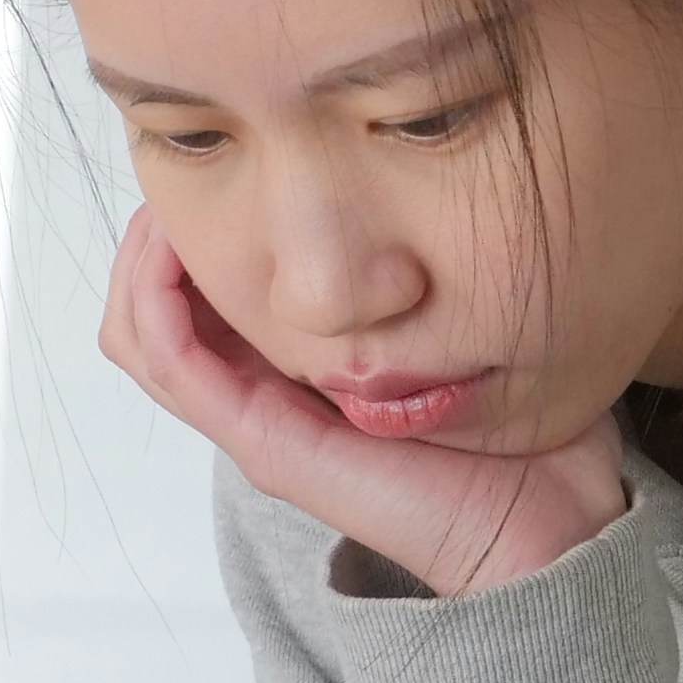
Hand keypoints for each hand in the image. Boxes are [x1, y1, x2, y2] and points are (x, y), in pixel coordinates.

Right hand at [98, 210, 629, 598]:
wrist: (541, 522)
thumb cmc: (516, 429)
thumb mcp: (458, 323)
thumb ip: (426, 273)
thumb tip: (426, 187)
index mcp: (296, 375)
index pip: (196, 296)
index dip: (189, 224)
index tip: (218, 160)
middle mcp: (261, 399)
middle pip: (150, 312)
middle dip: (152, 233)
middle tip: (182, 173)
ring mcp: (255, 423)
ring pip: (142, 335)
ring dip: (141, 260)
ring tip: (169, 203)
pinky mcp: (264, 442)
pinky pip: (170, 364)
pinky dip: (155, 299)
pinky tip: (175, 244)